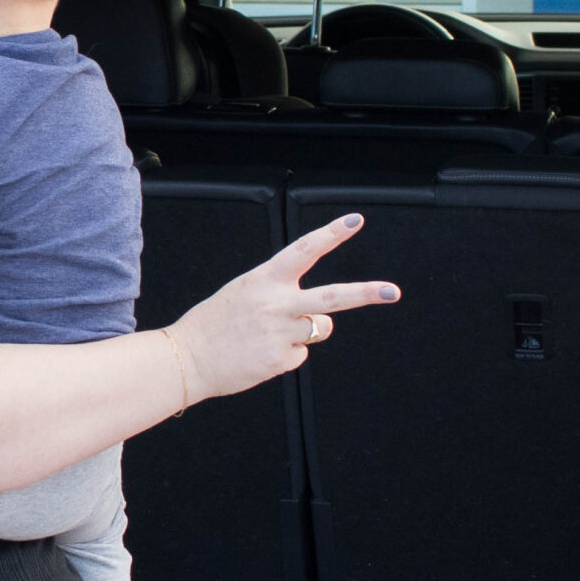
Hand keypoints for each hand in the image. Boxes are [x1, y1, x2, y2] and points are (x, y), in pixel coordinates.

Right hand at [163, 213, 398, 403]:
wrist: (187, 358)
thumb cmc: (214, 323)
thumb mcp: (244, 293)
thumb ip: (282, 296)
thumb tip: (322, 317)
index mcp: (264, 280)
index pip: (304, 250)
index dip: (332, 234)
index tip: (356, 220)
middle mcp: (276, 304)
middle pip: (332, 298)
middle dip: (365, 293)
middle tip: (392, 291)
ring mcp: (281, 334)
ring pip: (320, 328)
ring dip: (307, 331)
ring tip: (271, 335)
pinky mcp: (281, 360)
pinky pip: (301, 354)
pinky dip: (286, 354)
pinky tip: (261, 354)